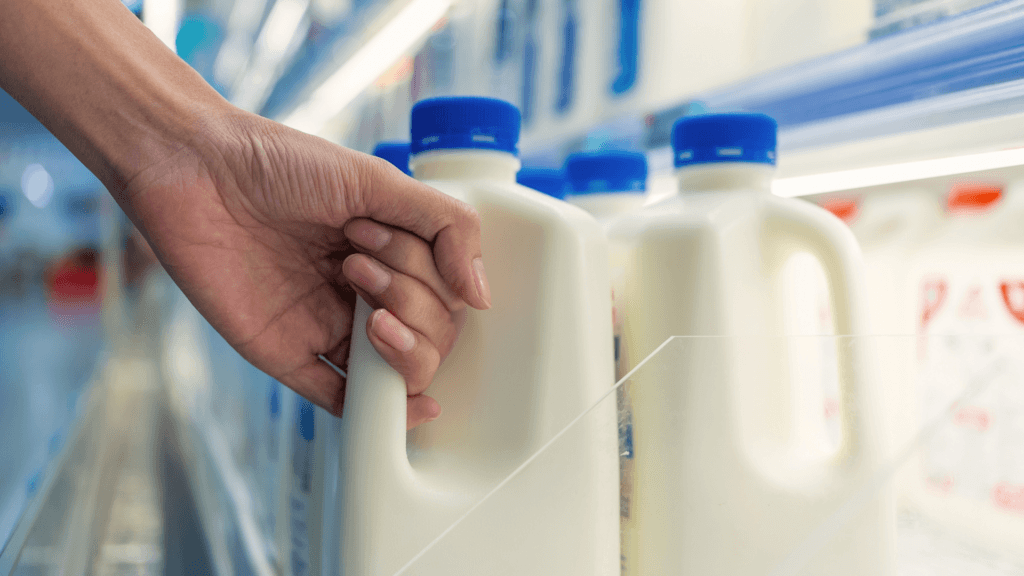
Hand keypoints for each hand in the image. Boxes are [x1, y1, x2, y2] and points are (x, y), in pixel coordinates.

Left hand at [125, 110, 489, 427]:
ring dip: (400, 350)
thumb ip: (446, 227)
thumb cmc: (277, 162)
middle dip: (411, 301)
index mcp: (391, 253)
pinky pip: (336, 397)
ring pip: (394, 373)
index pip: (447, 296)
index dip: (427, 275)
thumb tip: (483, 296)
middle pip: (431, 336)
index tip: (373, 231)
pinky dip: (372, 411)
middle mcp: (364, 292)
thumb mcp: (375, 179)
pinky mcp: (284, 353)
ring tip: (361, 299)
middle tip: (357, 259)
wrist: (190, 169)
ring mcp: (325, 325)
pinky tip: (401, 407)